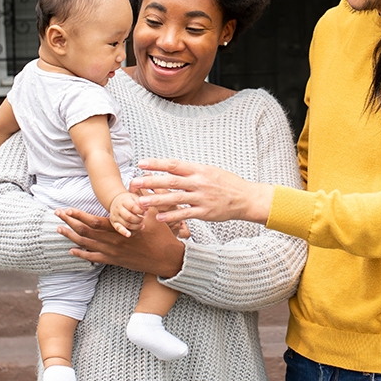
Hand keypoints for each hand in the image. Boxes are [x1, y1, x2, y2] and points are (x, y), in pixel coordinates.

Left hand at [55, 207, 184, 278]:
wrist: (167, 259)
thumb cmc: (161, 235)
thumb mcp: (153, 213)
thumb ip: (142, 197)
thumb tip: (137, 180)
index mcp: (120, 229)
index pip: (94, 222)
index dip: (78, 215)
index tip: (67, 209)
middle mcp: (113, 242)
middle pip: (85, 233)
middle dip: (69, 223)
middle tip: (57, 215)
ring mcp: (112, 253)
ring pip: (86, 246)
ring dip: (71, 237)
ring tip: (59, 229)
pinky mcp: (115, 261)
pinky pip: (94, 259)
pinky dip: (81, 254)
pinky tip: (72, 250)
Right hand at [109, 192, 143, 236]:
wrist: (116, 201)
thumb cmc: (128, 200)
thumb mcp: (134, 197)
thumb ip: (140, 202)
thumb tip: (146, 209)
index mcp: (123, 201)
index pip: (132, 207)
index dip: (141, 211)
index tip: (145, 212)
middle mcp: (118, 209)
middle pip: (129, 217)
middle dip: (139, 220)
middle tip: (143, 219)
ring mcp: (115, 216)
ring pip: (126, 224)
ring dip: (136, 226)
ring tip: (141, 224)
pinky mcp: (113, 223)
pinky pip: (118, 228)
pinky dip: (124, 232)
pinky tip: (129, 235)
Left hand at [128, 159, 273, 224]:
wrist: (246, 198)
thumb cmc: (227, 183)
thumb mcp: (210, 171)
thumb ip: (191, 171)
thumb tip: (172, 168)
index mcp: (199, 170)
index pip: (174, 165)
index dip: (157, 163)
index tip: (142, 163)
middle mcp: (199, 182)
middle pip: (170, 181)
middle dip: (151, 182)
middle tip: (134, 182)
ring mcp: (202, 198)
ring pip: (175, 198)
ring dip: (156, 200)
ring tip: (140, 202)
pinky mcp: (205, 212)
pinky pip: (185, 213)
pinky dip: (171, 215)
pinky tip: (159, 217)